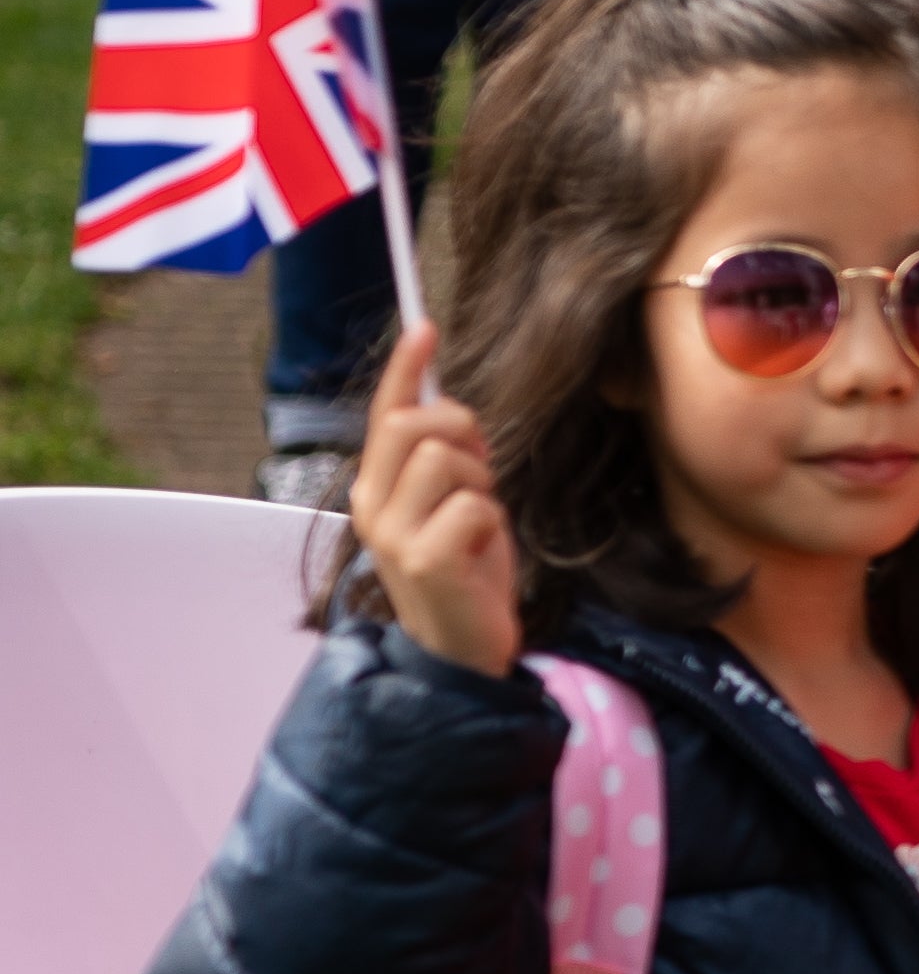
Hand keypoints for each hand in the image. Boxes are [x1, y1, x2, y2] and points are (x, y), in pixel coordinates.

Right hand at [350, 328, 520, 677]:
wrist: (461, 648)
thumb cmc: (465, 571)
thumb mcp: (453, 503)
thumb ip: (447, 459)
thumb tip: (451, 405)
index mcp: (374, 488)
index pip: (385, 414)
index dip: (405, 368)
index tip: (426, 326)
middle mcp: (371, 505)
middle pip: (416, 422)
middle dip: (463, 429)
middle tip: (480, 470)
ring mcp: (392, 533)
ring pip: (448, 458)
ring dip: (482, 483)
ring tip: (478, 522)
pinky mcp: (424, 559)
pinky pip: (475, 504)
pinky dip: (492, 522)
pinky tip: (481, 553)